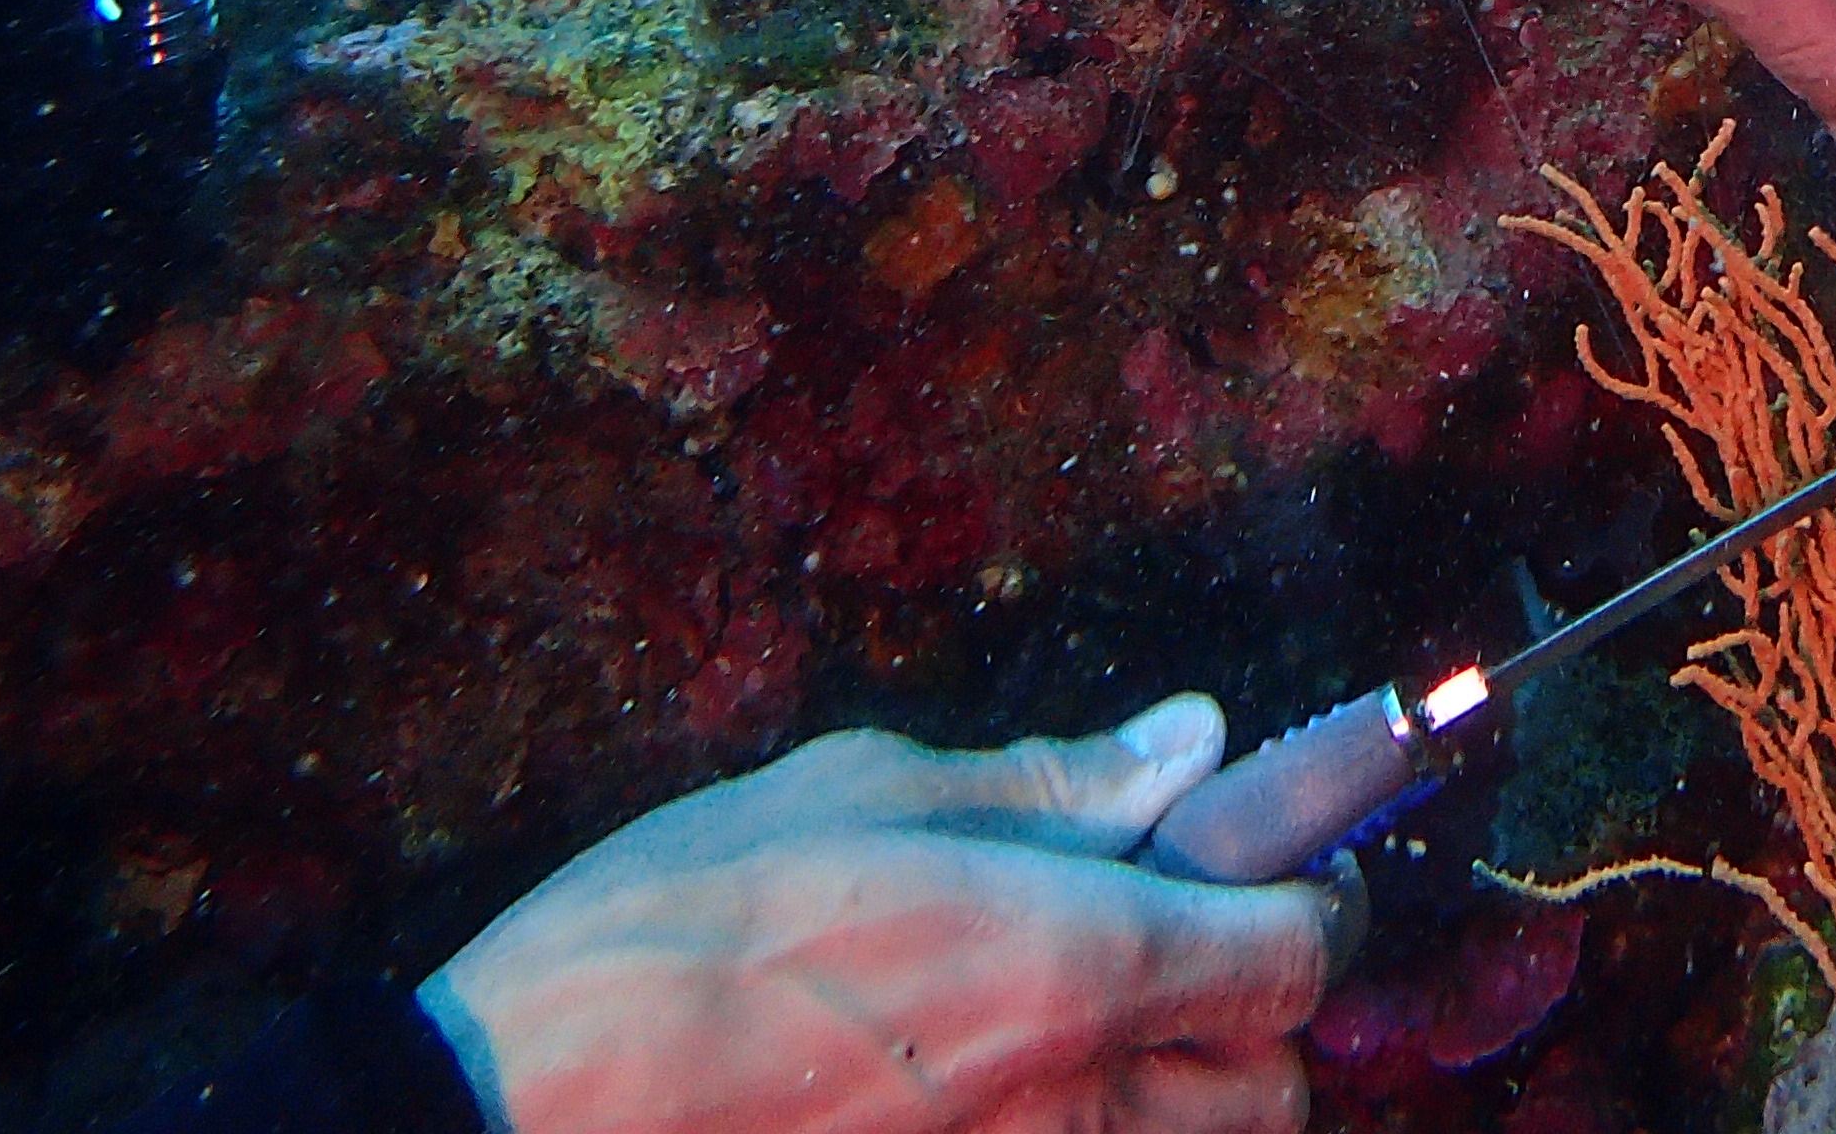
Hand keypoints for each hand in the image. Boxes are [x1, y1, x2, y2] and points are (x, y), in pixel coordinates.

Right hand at [418, 695, 1331, 1133]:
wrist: (525, 1106)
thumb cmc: (675, 932)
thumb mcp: (864, 793)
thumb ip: (1049, 781)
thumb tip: (1187, 739)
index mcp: (1074, 964)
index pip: (1297, 956)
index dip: (1310, 899)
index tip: (1274, 861)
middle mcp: (1073, 1105)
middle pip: (1274, 1091)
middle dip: (1256, 1017)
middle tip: (1181, 944)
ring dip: (1179, 1094)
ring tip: (1085, 1021)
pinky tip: (995, 1091)